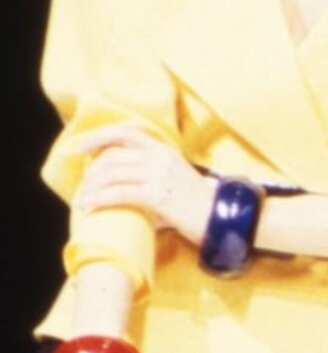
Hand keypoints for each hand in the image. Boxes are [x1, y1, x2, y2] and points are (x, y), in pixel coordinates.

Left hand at [73, 126, 211, 244]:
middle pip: (112, 156)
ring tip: (81, 199)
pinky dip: (99, 200)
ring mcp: (159, 174)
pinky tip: (88, 207)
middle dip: (91, 172)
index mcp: (164, 150)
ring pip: (111, 174)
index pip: (124, 133)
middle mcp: (160, 157)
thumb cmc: (199, 206)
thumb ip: (150, 179)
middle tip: (82, 187)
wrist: (222, 219)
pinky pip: (118, 194)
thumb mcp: (174, 182)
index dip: (98, 137)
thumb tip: (125, 192)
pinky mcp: (157, 194)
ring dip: (91, 187)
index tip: (79, 147)